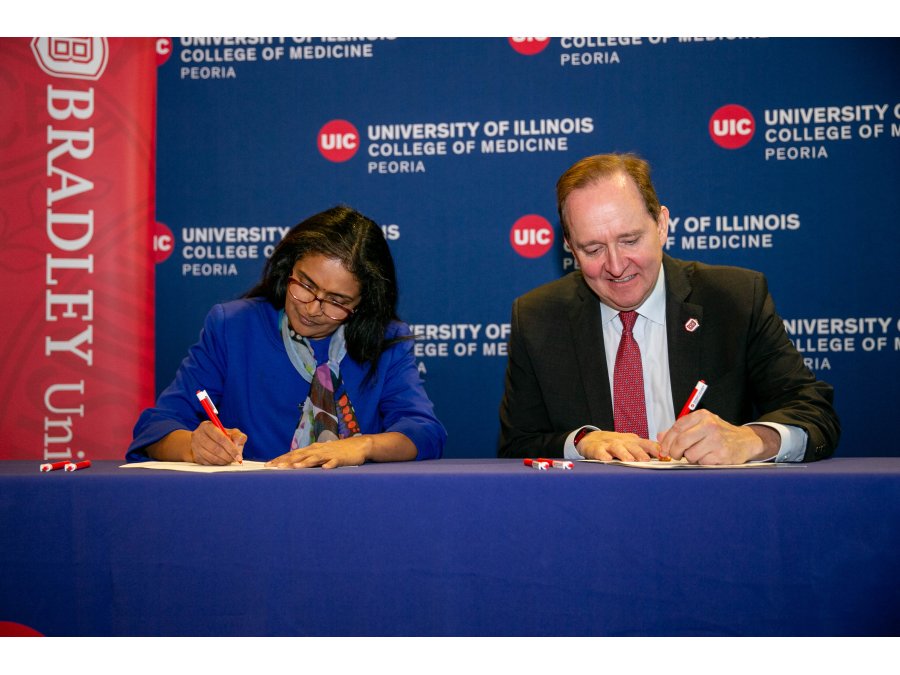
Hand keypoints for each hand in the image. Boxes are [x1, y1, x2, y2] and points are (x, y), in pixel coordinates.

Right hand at [190, 420, 245, 464]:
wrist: (206, 440)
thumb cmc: (221, 435)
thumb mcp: (232, 432)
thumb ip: (238, 438)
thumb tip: (238, 448)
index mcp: (207, 426)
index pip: (221, 438)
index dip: (231, 448)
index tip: (238, 456)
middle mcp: (198, 435)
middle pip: (216, 449)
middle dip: (228, 456)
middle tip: (234, 460)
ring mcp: (195, 446)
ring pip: (212, 458)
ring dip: (223, 461)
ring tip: (229, 461)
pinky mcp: (195, 456)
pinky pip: (208, 463)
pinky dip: (217, 464)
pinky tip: (222, 461)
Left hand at [266, 435, 373, 468]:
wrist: (358, 446)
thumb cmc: (337, 452)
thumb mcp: (321, 454)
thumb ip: (308, 459)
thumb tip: (292, 466)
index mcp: (312, 449)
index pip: (293, 454)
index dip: (280, 459)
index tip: (268, 465)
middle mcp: (318, 450)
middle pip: (300, 455)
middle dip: (288, 461)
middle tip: (275, 467)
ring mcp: (329, 454)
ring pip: (315, 458)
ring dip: (305, 463)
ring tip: (295, 467)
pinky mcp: (340, 459)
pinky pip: (334, 462)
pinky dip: (329, 465)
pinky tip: (325, 469)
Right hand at [577, 430, 659, 461]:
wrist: (592, 439)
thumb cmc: (615, 444)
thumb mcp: (631, 445)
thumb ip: (645, 450)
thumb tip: (665, 457)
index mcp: (633, 441)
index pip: (646, 443)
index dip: (654, 448)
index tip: (663, 455)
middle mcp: (622, 441)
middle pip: (632, 446)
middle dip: (640, 453)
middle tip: (646, 461)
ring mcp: (609, 444)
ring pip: (617, 448)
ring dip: (624, 454)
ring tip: (629, 461)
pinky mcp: (597, 448)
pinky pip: (600, 451)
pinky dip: (603, 455)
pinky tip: (607, 460)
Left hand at [657, 410, 779, 464]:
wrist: (744, 441)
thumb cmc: (718, 434)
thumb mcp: (699, 426)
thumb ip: (679, 431)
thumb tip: (660, 437)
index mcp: (702, 416)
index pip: (677, 427)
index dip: (666, 441)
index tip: (663, 450)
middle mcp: (710, 425)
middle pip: (681, 442)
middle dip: (674, 452)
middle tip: (676, 456)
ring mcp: (717, 440)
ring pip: (690, 454)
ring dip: (690, 458)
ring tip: (699, 454)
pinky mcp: (722, 454)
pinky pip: (702, 463)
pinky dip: (702, 463)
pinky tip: (709, 457)